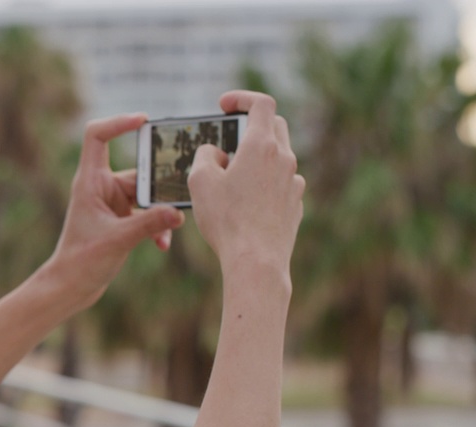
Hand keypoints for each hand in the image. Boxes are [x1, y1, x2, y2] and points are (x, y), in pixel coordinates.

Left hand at [38, 113, 185, 312]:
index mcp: (90, 181)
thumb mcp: (118, 240)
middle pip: (137, 171)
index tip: (144, 121)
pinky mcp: (120, 219)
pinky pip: (147, 213)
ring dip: (161, 212)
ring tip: (172, 228)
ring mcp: (111, 202)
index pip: (97, 136)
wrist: (71, 286)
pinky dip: (156, 226)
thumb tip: (178, 213)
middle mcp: (100, 187)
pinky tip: (162, 245)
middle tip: (180, 194)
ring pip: (147, 195)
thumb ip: (149, 224)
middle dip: (159, 184)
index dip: (118, 122)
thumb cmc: (82, 261)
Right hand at [188, 91, 305, 280]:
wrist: (256, 260)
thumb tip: (215, 152)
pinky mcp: (295, 203)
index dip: (242, 98)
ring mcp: (294, 182)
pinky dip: (265, 183)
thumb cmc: (226, 220)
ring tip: (232, 180)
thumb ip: (205, 155)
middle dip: (251, 126)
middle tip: (228, 141)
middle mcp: (284, 158)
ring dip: (257, 159)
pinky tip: (247, 204)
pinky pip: (281, 183)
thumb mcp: (199, 181)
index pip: (261, 103)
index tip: (225, 105)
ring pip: (278, 156)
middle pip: (274, 126)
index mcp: (261, 146)